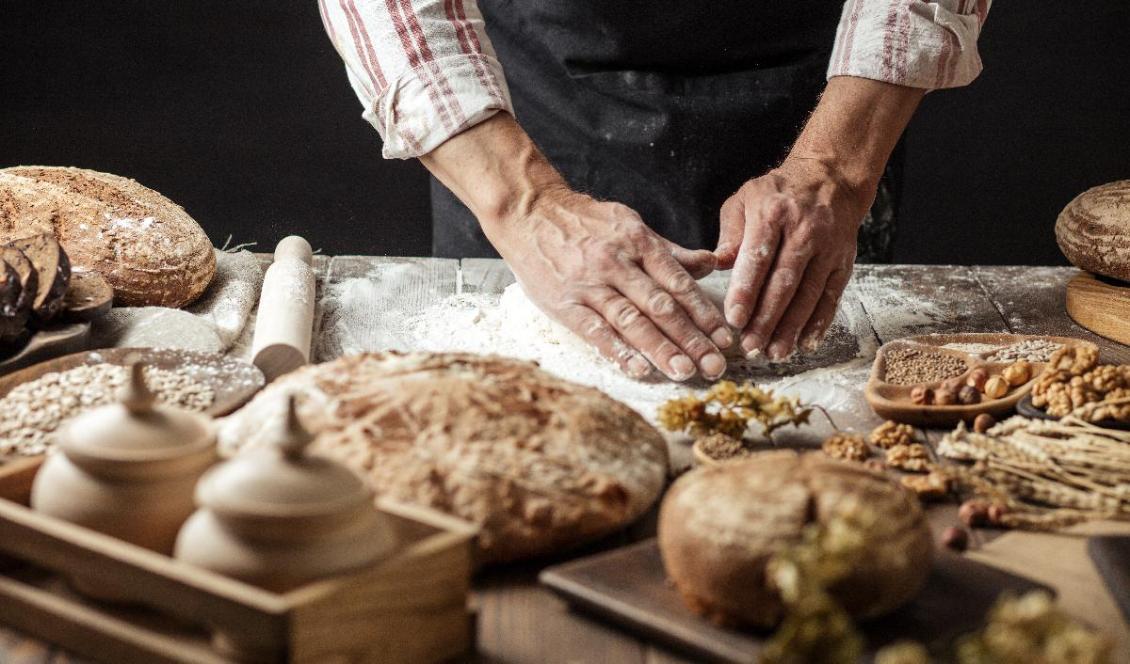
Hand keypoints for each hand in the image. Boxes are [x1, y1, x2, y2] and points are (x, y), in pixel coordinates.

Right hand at [493, 185, 732, 380]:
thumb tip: (711, 263)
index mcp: (637, 242)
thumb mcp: (630, 224)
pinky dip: (618, 351)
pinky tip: (639, 369)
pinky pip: (595, 331)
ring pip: (632, 321)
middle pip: (661, 306)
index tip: (724, 337)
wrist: (529, 212)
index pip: (679, 283)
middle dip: (691, 339)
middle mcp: (617, 264)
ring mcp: (589, 285)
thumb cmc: (583, 221)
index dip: (704, 313)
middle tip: (714, 365)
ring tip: (684, 371)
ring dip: (661, 349)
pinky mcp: (565, 303)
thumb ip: (669, 250)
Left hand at [715, 157, 871, 360]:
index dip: (746, 291)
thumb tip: (719, 263)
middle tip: (751, 346)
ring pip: (809, 294)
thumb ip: (730, 232)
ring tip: (775, 352)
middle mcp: (804, 231)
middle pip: (784, 282)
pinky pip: (832, 296)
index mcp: (773, 213)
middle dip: (766, 319)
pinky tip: (806, 343)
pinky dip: (820, 323)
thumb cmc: (778, 193)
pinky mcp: (843, 262)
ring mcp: (827, 248)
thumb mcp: (745, 199)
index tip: (733, 319)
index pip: (758, 258)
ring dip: (791, 328)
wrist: (831, 178)